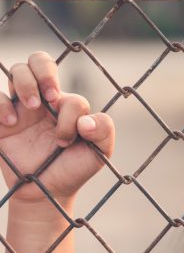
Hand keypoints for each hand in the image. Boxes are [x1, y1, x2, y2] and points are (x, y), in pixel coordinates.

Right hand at [0, 51, 114, 203]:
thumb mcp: (100, 152)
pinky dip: (1, 104)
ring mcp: (22, 107)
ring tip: (31, 107)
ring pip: (17, 71)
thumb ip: (104, 131)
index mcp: (68, 106)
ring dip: (25, 83)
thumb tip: (87, 122)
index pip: (70, 96)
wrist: (48, 190)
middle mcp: (45, 101)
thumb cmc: (75, 168)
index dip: (70, 113)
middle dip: (44, 72)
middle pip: (39, 61)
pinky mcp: (1, 120)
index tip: (66, 139)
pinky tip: (11, 123)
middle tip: (49, 98)